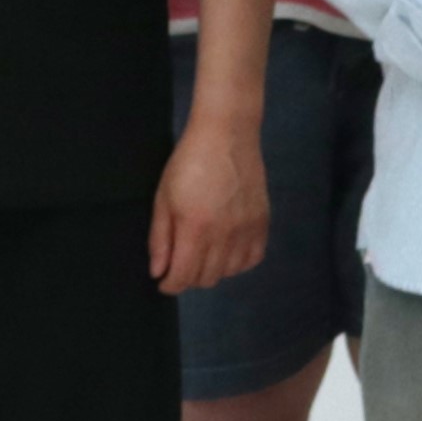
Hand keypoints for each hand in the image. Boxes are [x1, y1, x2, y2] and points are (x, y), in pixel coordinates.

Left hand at [148, 112, 271, 295]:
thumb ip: (160, 239)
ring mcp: (248, 228)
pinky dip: (238, 262)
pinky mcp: (263, 220)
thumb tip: (158, 272)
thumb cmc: (187, 164)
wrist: (226, 135)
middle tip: (180, 263)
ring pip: (230, 272)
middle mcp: (225, 234)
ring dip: (213, 270)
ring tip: (203, 255)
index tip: (163, 281)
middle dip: (188, 278)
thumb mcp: (163, 199)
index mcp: (195, 228)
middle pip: (207, 278)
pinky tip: (227, 251)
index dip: (170, 285)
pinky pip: (253, 258)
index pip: (183, 276)